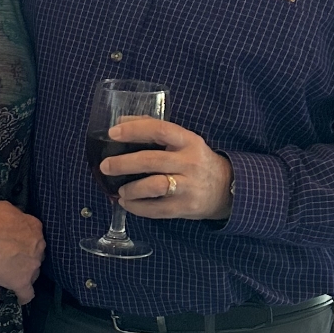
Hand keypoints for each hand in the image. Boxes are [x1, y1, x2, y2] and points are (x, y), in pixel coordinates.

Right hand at [0, 201, 45, 303]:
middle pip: (37, 253)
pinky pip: (27, 293)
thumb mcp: (5, 208)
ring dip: (26, 272)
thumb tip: (14, 219)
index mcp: (35, 228)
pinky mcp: (22, 282)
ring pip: (34, 272)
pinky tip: (21, 298)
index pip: (35, 233)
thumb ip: (15, 216)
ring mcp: (32, 266)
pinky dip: (24, 296)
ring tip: (13, 274)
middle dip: (28, 254)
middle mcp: (38, 247)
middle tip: (12, 255)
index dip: (26, 237)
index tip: (17, 239)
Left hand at [103, 118, 233, 220]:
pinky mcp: (187, 207)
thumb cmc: (195, 160)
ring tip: (120, 191)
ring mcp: (189, 186)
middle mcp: (190, 162)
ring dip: (131, 189)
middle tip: (105, 166)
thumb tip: (121, 123)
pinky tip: (127, 204)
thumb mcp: (183, 141)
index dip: (134, 130)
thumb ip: (155, 130)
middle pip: (152, 160)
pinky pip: (158, 210)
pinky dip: (137, 208)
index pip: (159, 130)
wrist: (228, 189)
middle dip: (123, 163)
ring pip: (155, 186)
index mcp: (188, 141)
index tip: (112, 133)